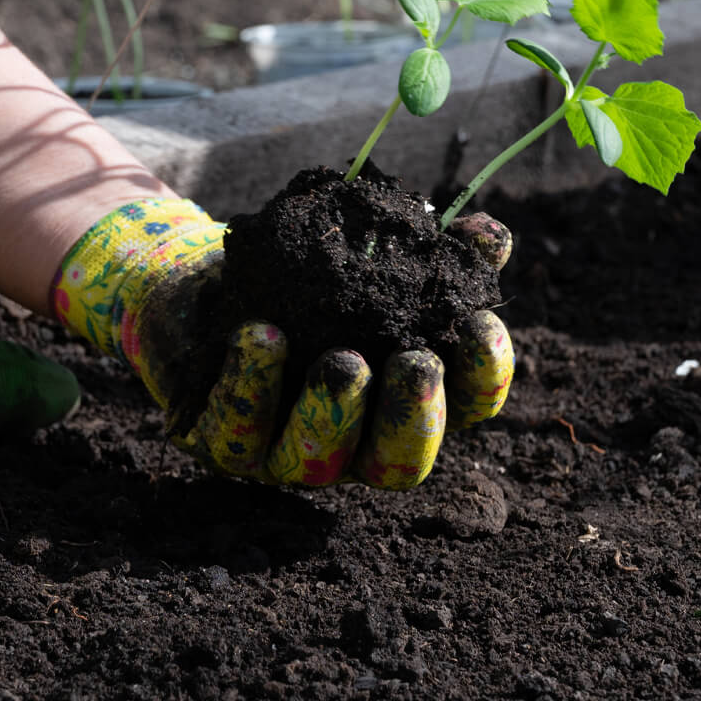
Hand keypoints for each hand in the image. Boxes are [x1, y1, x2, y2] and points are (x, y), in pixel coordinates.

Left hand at [52, 199, 514, 488]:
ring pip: (318, 461)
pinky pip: (237, 429)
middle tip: (415, 364)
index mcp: (404, 402)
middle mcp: (355, 443)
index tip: (479, 324)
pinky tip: (260, 334)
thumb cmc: (307, 278)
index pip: (466, 409)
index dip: (483, 376)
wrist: (213, 287)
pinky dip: (251, 382)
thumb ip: (431, 251)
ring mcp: (287, 453)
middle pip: (399, 464)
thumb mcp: (368, 259)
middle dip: (412, 417)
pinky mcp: (223, 444)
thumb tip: (486, 236)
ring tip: (342, 360)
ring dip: (334, 412)